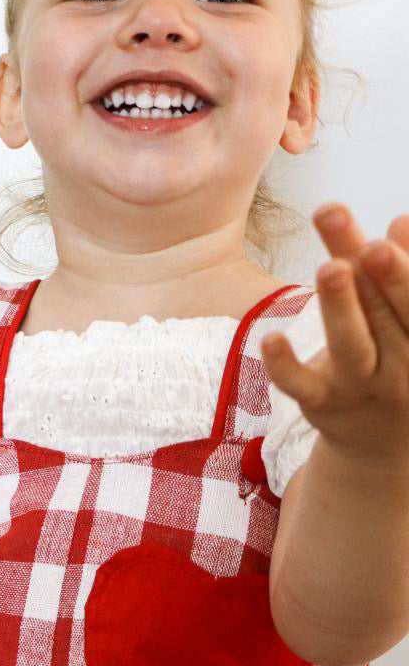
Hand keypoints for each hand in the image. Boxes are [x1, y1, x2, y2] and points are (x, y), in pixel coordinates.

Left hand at [260, 203, 408, 463]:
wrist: (381, 444)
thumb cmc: (395, 360)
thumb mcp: (403, 320)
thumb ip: (400, 273)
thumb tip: (401, 221)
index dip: (406, 266)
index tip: (390, 227)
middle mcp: (401, 363)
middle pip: (386, 312)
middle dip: (379, 276)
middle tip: (369, 245)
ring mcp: (360, 385)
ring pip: (351, 346)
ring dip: (341, 307)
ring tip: (331, 267)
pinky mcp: (322, 403)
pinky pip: (302, 385)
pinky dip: (285, 365)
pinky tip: (270, 338)